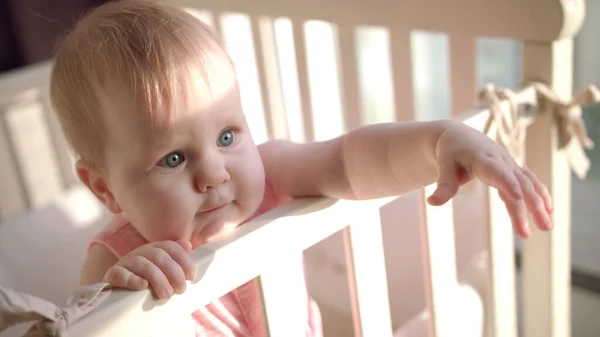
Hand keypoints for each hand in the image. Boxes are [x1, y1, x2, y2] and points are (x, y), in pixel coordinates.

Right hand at [103, 239, 196, 298]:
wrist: (119, 294)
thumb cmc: (149, 282)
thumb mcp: (165, 272)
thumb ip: (177, 259)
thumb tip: (187, 244)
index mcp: (155, 249)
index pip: (172, 248)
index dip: (184, 260)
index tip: (192, 276)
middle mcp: (141, 252)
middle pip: (159, 256)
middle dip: (174, 272)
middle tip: (180, 289)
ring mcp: (126, 262)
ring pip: (143, 265)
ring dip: (158, 279)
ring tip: (166, 294)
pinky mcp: (113, 275)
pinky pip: (120, 274)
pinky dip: (132, 280)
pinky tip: (143, 286)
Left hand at [426, 122, 553, 237]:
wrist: (459, 135)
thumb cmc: (450, 152)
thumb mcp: (444, 166)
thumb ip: (443, 185)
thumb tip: (432, 203)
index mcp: (481, 158)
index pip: (496, 171)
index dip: (507, 183)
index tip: (518, 197)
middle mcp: (500, 160)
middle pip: (516, 184)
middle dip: (526, 207)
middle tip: (528, 234)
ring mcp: (509, 164)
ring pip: (527, 184)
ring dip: (538, 205)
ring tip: (546, 227)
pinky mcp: (512, 168)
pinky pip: (530, 181)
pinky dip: (540, 194)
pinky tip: (549, 211)